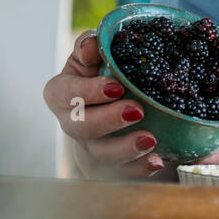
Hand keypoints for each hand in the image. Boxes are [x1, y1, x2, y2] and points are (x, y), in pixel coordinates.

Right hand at [42, 29, 166, 178]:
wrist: (110, 101)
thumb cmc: (99, 71)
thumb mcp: (92, 54)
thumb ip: (90, 45)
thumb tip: (91, 45)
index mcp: (62, 94)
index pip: (65, 94)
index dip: (88, 92)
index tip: (116, 86)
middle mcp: (72, 123)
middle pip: (82, 128)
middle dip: (108, 120)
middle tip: (137, 110)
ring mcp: (89, 147)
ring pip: (100, 155)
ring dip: (125, 149)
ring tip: (150, 140)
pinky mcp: (109, 165)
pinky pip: (121, 172)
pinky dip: (139, 169)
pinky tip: (156, 160)